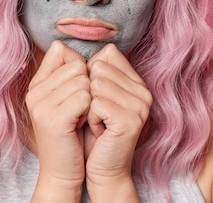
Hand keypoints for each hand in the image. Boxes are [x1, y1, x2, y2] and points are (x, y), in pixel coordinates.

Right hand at [26, 41, 89, 198]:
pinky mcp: (53, 119)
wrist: (62, 172)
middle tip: (81, 110)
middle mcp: (34, 91)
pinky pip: (85, 97)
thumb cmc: (71, 134)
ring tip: (81, 117)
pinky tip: (83, 124)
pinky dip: (91, 110)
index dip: (79, 66)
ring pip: (84, 80)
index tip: (78, 91)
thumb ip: (69, 74)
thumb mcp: (67, 100)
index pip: (61, 50)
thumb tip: (77, 45)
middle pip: (77, 64)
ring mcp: (41, 105)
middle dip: (88, 85)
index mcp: (36, 84)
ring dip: (91, 99)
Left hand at [83, 44, 152, 199]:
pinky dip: (90, 118)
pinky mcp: (130, 120)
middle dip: (87, 92)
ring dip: (87, 106)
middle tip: (97, 114)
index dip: (91, 74)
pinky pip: (95, 104)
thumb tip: (69, 44)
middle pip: (98, 67)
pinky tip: (100, 131)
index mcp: (136, 81)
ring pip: (95, 84)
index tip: (96, 99)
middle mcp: (142, 90)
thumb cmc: (92, 131)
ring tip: (98, 122)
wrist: (101, 168)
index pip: (107, 53)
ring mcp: (139, 105)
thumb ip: (92, 70)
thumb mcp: (93, 96)